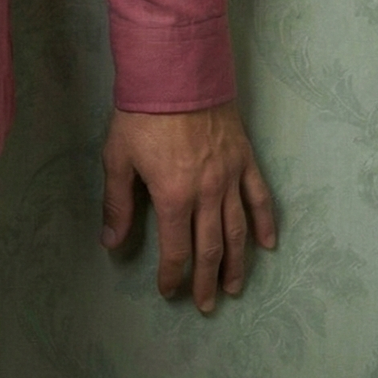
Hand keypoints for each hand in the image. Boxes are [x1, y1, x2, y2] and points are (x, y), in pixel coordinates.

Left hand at [100, 103, 276, 312]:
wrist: (176, 72)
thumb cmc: (141, 114)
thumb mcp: (118, 157)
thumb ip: (116, 203)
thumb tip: (110, 243)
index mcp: (173, 196)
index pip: (176, 249)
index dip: (173, 275)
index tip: (169, 292)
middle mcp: (207, 194)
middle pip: (210, 248)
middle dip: (205, 280)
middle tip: (206, 305)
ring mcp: (230, 177)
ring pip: (238, 230)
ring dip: (237, 263)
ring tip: (234, 287)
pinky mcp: (244, 159)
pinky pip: (260, 197)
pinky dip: (265, 222)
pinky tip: (268, 244)